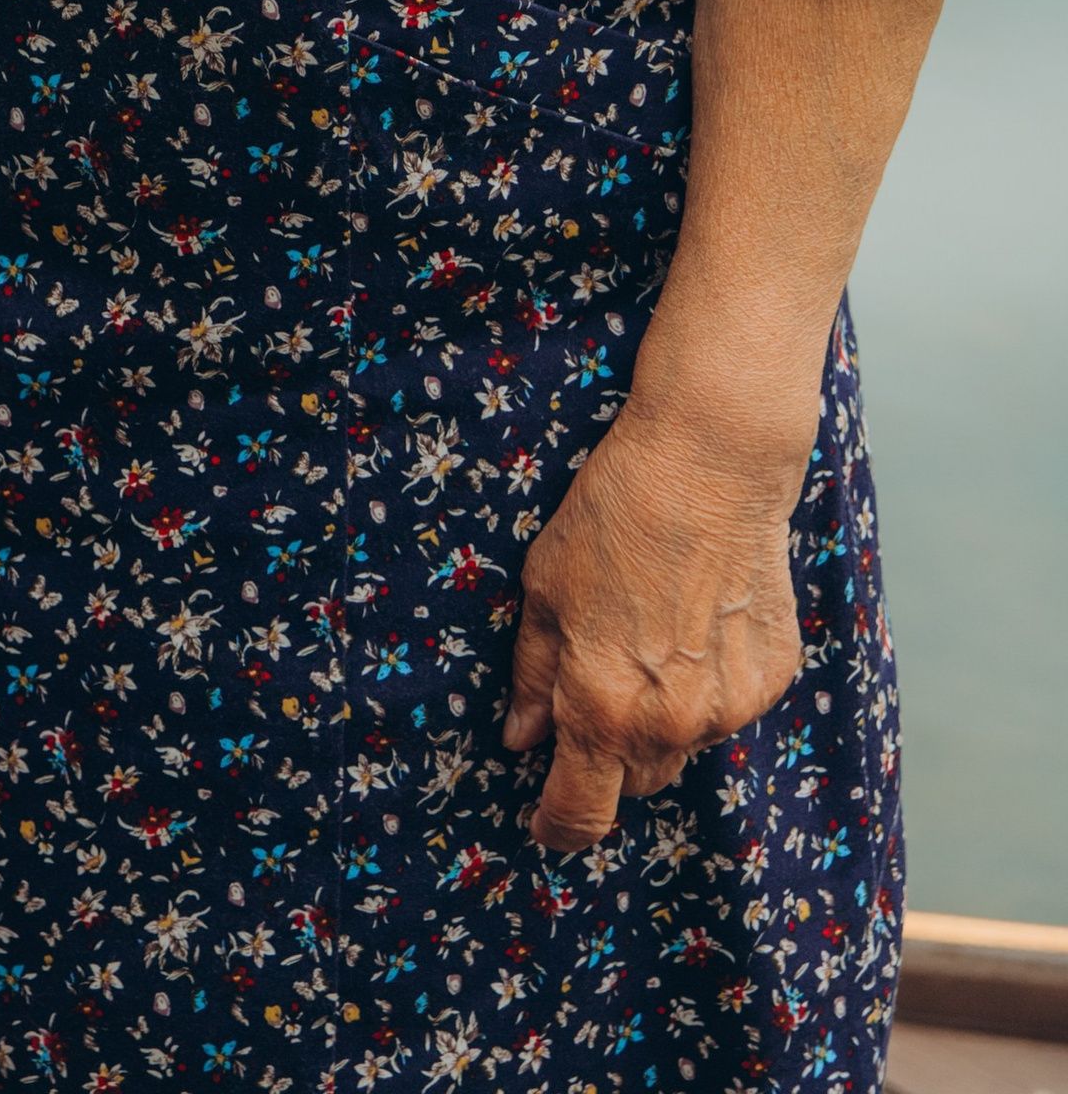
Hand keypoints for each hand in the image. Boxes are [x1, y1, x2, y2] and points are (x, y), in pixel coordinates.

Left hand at [503, 397, 807, 848]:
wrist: (711, 466)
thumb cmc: (612, 518)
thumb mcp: (545, 590)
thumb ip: (533, 677)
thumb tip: (522, 740)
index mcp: (604, 708)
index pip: (582, 814)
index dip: (557, 826)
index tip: (543, 823)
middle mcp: (672, 723)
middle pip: (636, 783)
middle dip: (608, 757)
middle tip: (594, 690)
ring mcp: (730, 707)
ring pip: (684, 746)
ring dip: (660, 720)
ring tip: (649, 636)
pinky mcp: (771, 679)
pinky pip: (728, 709)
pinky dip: (707, 687)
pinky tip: (696, 622)